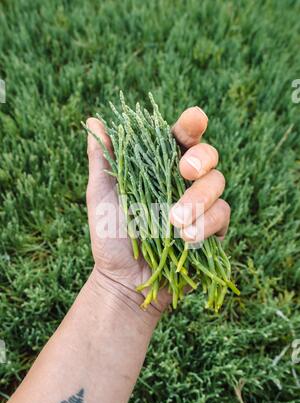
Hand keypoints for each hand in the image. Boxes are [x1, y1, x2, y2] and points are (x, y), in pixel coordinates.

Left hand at [86, 106, 229, 311]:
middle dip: (201, 159)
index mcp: (161, 167)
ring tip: (175, 222)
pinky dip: (206, 225)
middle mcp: (184, 182)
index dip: (192, 125)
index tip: (194, 120)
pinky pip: (222, 217)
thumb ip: (102, 160)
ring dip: (199, 200)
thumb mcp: (102, 195)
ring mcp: (202, 206)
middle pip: (209, 156)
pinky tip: (187, 240)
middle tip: (184, 172)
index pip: (181, 138)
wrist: (123, 280)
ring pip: (218, 185)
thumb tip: (93, 121)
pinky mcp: (213, 231)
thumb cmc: (110, 235)